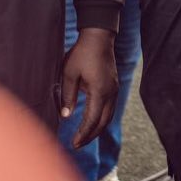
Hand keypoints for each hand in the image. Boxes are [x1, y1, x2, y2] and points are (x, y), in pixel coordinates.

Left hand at [60, 27, 117, 148]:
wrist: (98, 36)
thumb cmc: (82, 53)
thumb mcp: (69, 74)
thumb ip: (68, 96)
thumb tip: (66, 116)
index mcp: (100, 91)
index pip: (92, 120)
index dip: (83, 134)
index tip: (74, 143)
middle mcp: (110, 93)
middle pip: (103, 122)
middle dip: (91, 135)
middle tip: (77, 144)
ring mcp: (114, 89)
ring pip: (109, 116)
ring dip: (97, 128)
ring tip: (84, 136)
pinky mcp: (113, 85)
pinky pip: (110, 108)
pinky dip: (102, 118)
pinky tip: (92, 121)